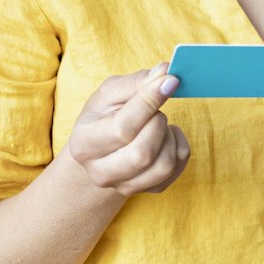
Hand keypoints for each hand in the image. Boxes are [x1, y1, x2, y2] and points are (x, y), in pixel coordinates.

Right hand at [66, 63, 190, 194]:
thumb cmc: (105, 116)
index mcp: (84, 144)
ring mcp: (124, 187)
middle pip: (143, 154)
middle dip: (157, 124)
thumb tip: (165, 72)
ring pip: (164, 165)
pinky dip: (179, 147)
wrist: (102, 151)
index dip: (150, 102)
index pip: (123, 128)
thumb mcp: (111, 93)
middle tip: (154, 112)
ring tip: (158, 124)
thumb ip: (136, 82)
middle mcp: (100, 172)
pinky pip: (178, 169)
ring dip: (169, 137)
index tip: (170, 80)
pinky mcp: (150, 191)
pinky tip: (165, 138)